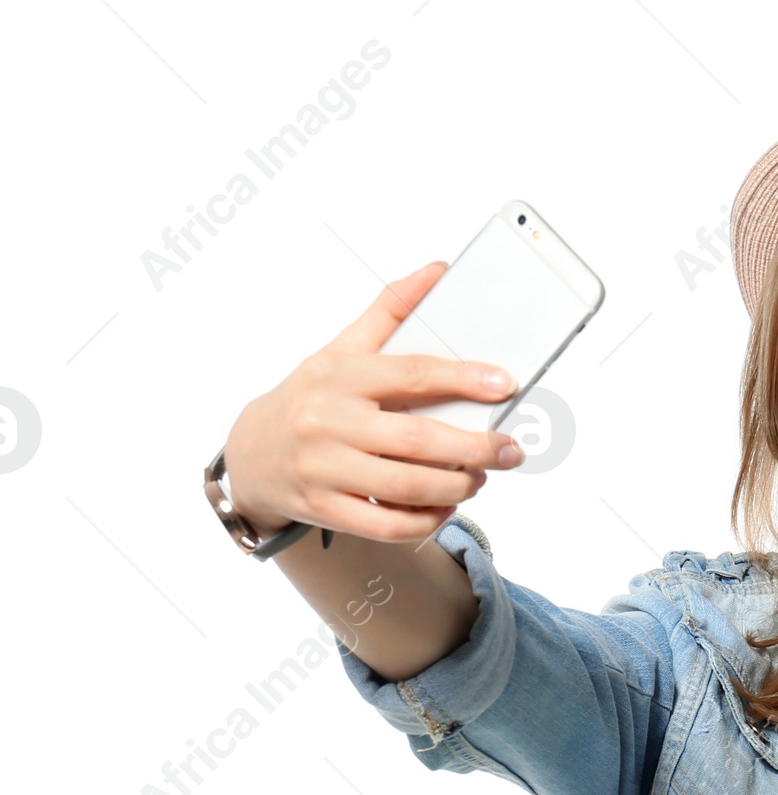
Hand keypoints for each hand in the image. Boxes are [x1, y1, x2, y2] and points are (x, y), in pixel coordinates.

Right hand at [222, 262, 525, 543]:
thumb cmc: (310, 399)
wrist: (250, 455)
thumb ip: (390, 310)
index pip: (412, 373)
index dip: (464, 379)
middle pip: (418, 439)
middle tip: (510, 451)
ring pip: (406, 486)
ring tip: (479, 478)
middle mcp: (328, 420)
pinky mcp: (323, 508)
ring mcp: (323, 468)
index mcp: (338, 374)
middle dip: (475, 448)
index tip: (505, 384)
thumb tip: (439, 271)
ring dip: (456, 486)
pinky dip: (426, 519)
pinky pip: (386, 524)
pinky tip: (445, 507)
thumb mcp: (340, 349)